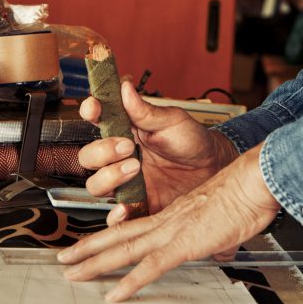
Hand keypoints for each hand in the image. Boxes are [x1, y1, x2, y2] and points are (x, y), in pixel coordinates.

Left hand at [57, 143, 279, 300]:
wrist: (254, 182)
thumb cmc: (246, 196)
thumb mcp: (224, 219)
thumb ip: (215, 235)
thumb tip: (218, 247)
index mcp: (174, 215)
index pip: (134, 226)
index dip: (110, 236)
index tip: (92, 246)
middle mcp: (166, 221)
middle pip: (119, 235)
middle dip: (88, 248)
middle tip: (63, 259)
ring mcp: (173, 232)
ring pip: (125, 248)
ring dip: (95, 262)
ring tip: (71, 273)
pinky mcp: (184, 244)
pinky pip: (152, 266)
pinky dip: (131, 282)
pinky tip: (115, 294)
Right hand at [78, 80, 237, 224]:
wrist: (213, 169)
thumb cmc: (192, 141)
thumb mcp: (172, 121)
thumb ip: (146, 110)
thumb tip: (125, 88)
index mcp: (125, 131)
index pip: (97, 120)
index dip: (90, 112)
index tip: (94, 108)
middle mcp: (120, 157)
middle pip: (89, 157)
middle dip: (102, 151)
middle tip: (127, 146)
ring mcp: (126, 182)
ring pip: (96, 185)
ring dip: (109, 177)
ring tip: (135, 168)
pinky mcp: (137, 205)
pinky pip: (116, 216)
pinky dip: (115, 215)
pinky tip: (125, 207)